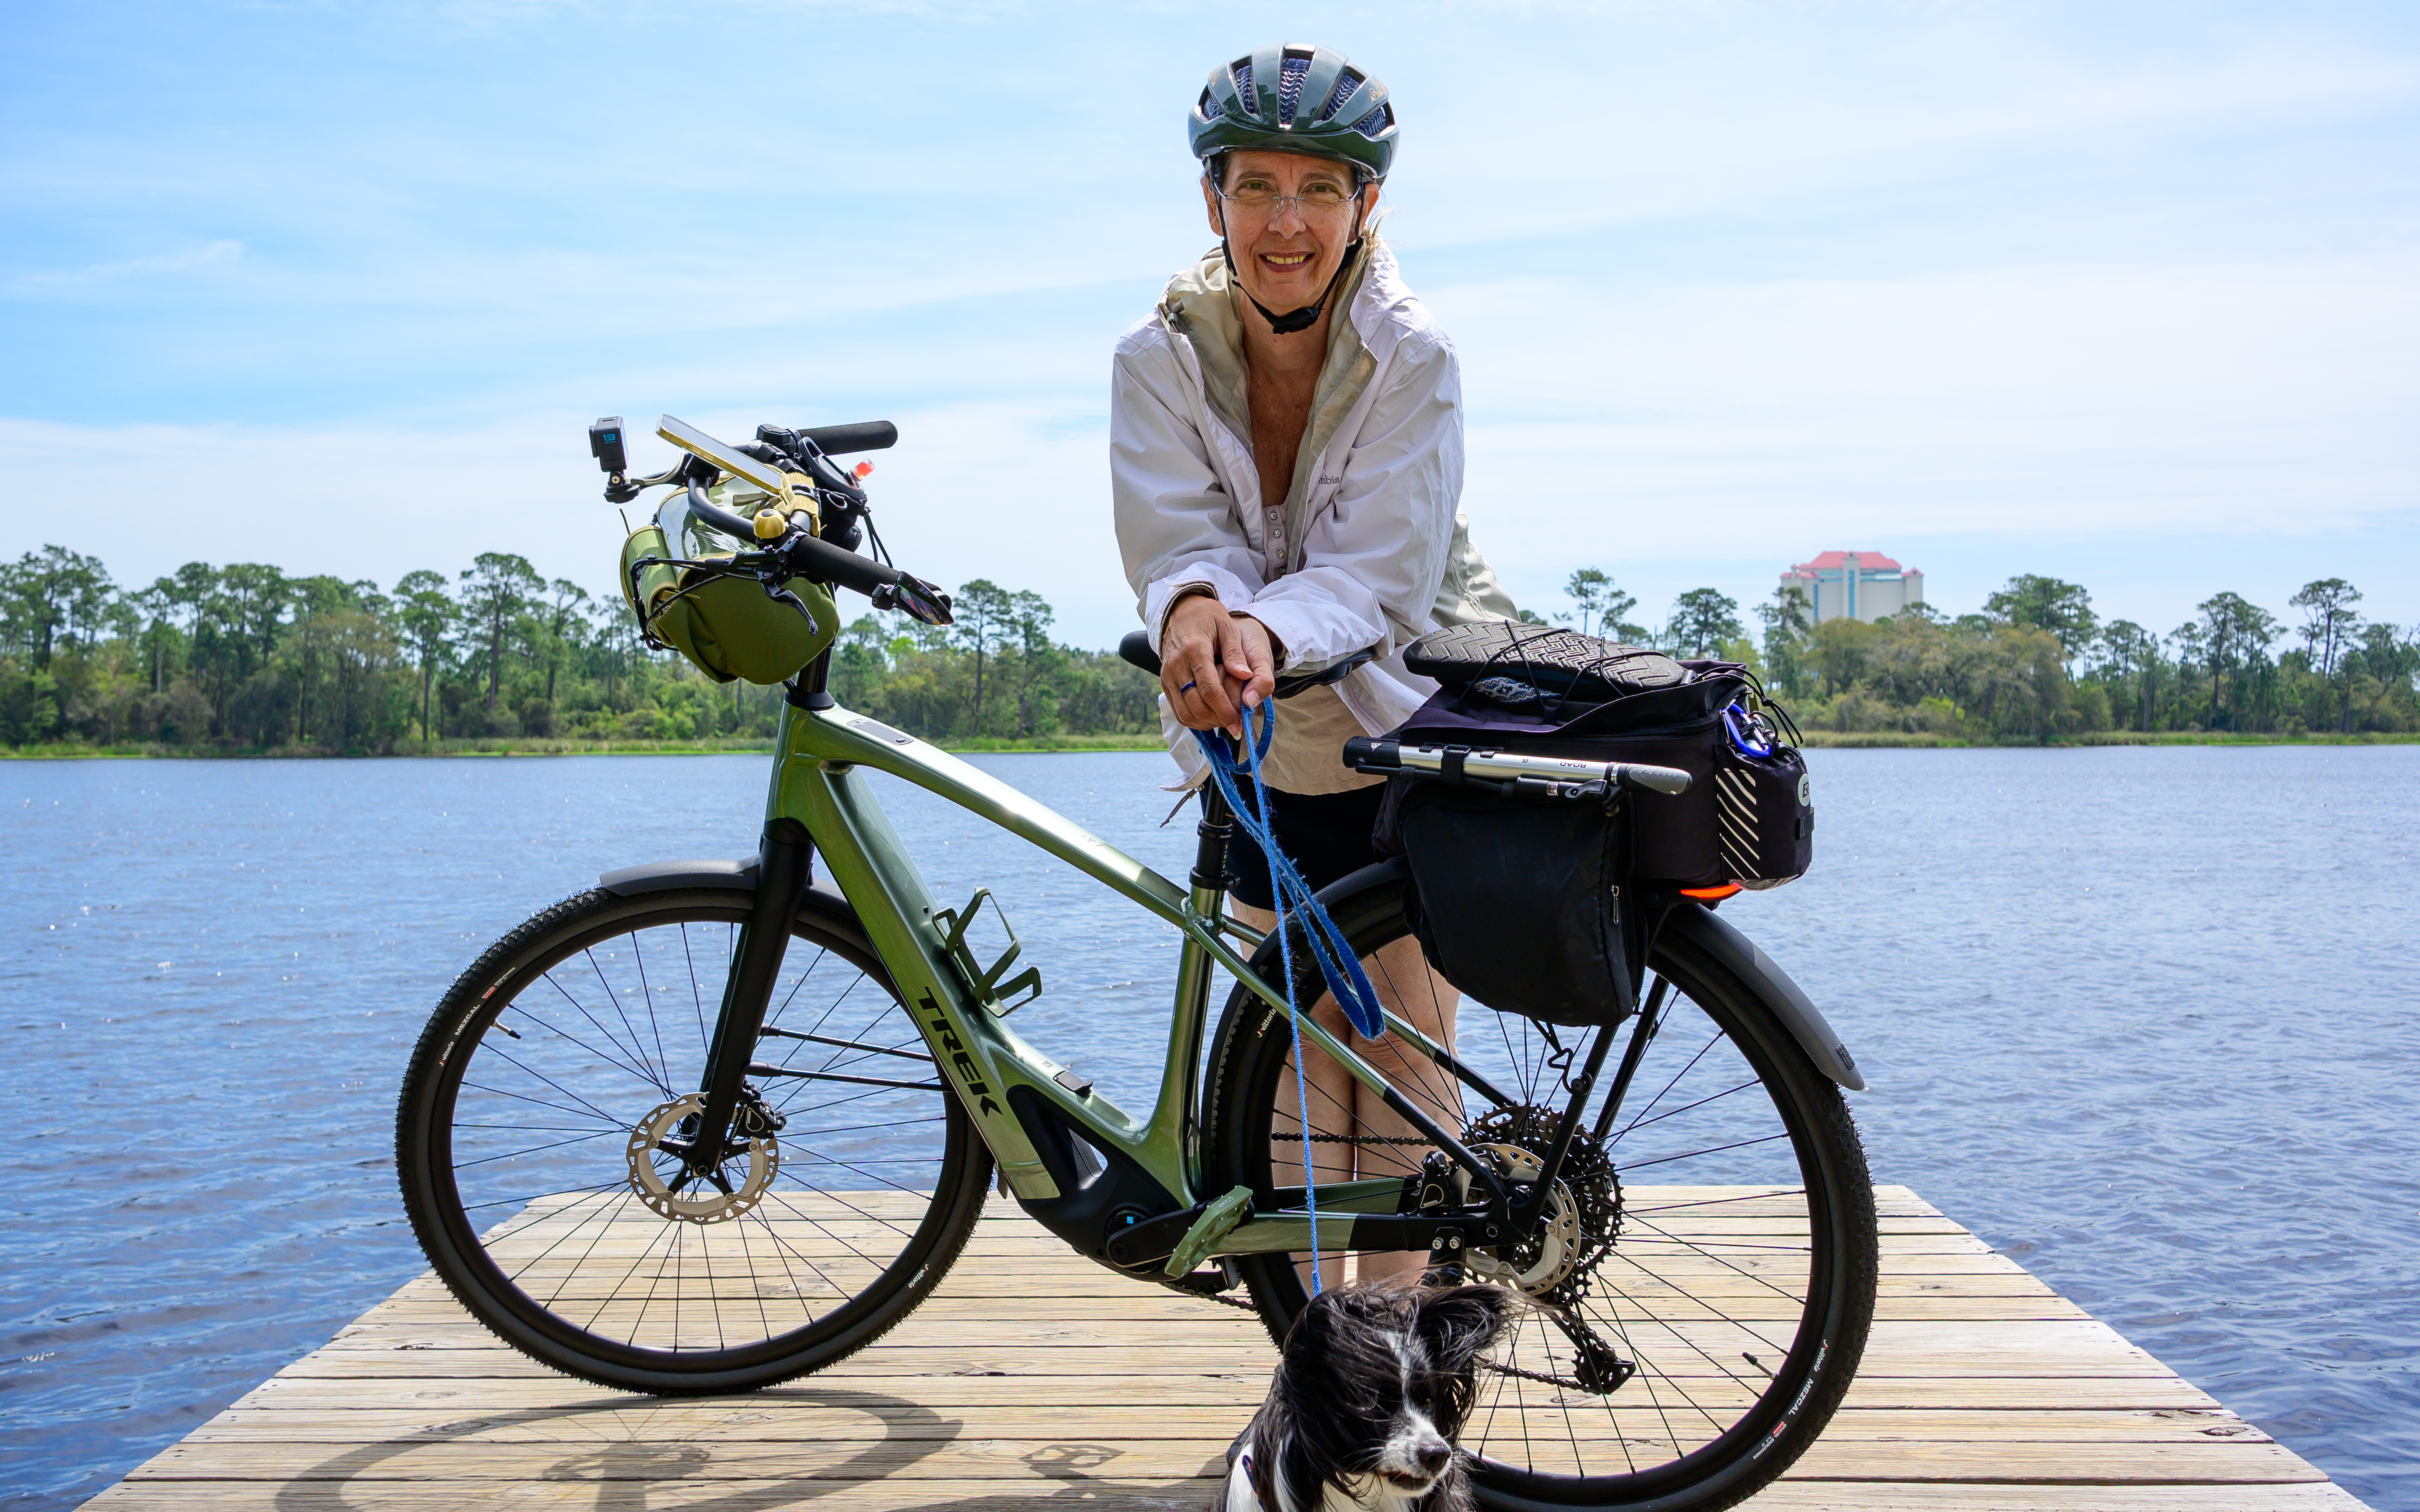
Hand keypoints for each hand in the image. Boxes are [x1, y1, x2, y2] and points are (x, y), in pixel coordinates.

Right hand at [1160, 594, 1277, 737]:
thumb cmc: (1207, 617)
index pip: (1209, 690)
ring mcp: (1168, 675)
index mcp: (1195, 650)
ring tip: (1224, 723)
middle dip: (1217, 720)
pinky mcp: (1164, 681)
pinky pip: (1177, 709)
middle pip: (1196, 705)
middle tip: (1235, 726)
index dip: (1225, 711)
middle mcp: (1177, 665)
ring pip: (1185, 712)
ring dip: (1205, 722)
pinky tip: (1209, 718)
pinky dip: (1193, 719)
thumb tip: (1245, 676)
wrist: (1179, 610)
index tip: (1239, 724)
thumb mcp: (1227, 627)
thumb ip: (1235, 653)